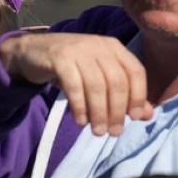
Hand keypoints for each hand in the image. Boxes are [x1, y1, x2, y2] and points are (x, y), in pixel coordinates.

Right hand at [0, 32, 153, 135]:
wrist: (31, 52)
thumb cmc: (70, 67)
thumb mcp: (98, 77)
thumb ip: (123, 94)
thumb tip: (147, 115)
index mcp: (114, 47)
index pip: (135, 72)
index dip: (138, 96)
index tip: (135, 118)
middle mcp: (99, 45)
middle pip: (116, 81)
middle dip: (117, 110)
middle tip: (113, 132)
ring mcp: (79, 49)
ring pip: (96, 85)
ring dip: (98, 112)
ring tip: (96, 131)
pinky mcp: (59, 57)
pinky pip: (74, 85)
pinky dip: (79, 106)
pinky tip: (80, 120)